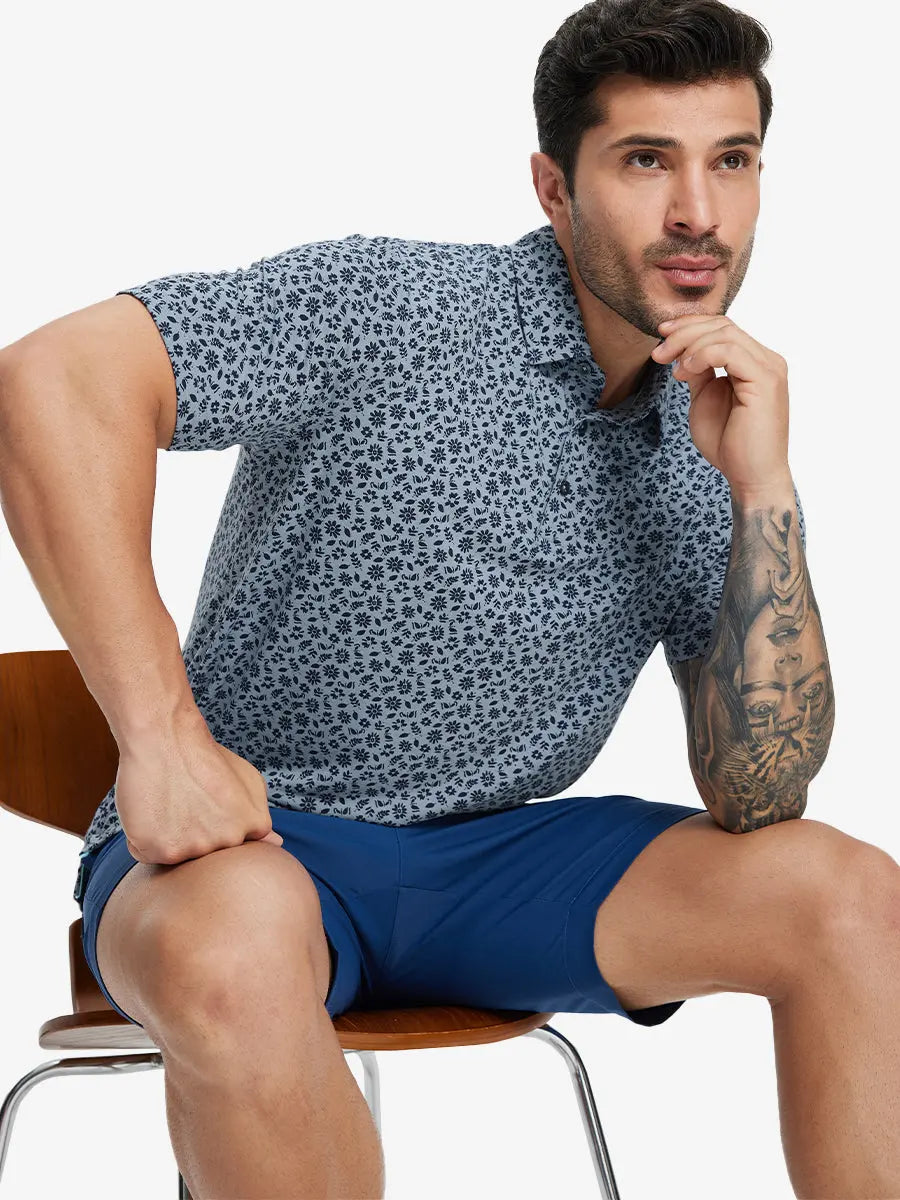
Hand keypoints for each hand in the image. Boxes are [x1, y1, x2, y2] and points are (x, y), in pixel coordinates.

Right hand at [115, 712, 283, 864]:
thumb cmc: (205, 756)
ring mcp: (193, 849)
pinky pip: (149, 856)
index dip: (218, 827)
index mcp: (253, 827)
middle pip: (207, 856)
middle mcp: (227, 843)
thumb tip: (276, 843)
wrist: (165, 737)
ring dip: (171, 837)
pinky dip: (146, 838)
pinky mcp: (158, 850)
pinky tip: (152, 811)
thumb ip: (260, 815)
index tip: (209, 805)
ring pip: (178, 857)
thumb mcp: (248, 780)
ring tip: (170, 803)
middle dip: (196, 834)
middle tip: (186, 802)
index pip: (236, 848)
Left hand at [651, 314, 791, 497]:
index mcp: (754, 362)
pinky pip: (729, 351)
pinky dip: (701, 356)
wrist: (750, 477)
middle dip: (684, 333)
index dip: (690, 326)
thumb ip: (699, 372)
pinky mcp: (766, 380)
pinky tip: (685, 373)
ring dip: (689, 345)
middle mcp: (766, 360)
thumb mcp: (705, 399)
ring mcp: (769, 368)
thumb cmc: (729, 445)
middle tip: (658, 353)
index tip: (661, 336)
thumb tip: (683, 351)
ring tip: (672, 369)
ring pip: (725, 333)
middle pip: (723, 324)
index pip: (723, 327)